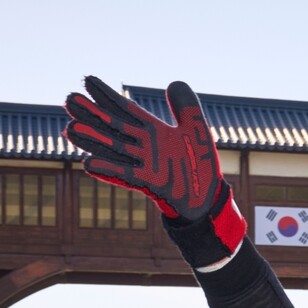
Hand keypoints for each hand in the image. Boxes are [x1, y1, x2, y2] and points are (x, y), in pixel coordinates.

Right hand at [64, 76, 245, 266]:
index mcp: (154, 131)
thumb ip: (186, 107)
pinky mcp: (152, 183)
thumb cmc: (202, 164)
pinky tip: (89, 163)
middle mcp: (145, 146)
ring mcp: (146, 164)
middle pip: (114, 127)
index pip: (127, 110)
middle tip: (68, 99)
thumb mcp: (196, 130)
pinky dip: (110, 170)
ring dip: (93, 141)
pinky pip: (128, 175)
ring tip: (70, 129)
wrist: (208, 197)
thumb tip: (174, 82)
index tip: (87, 79)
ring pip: (115, 149)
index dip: (108, 96)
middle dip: (92, 115)